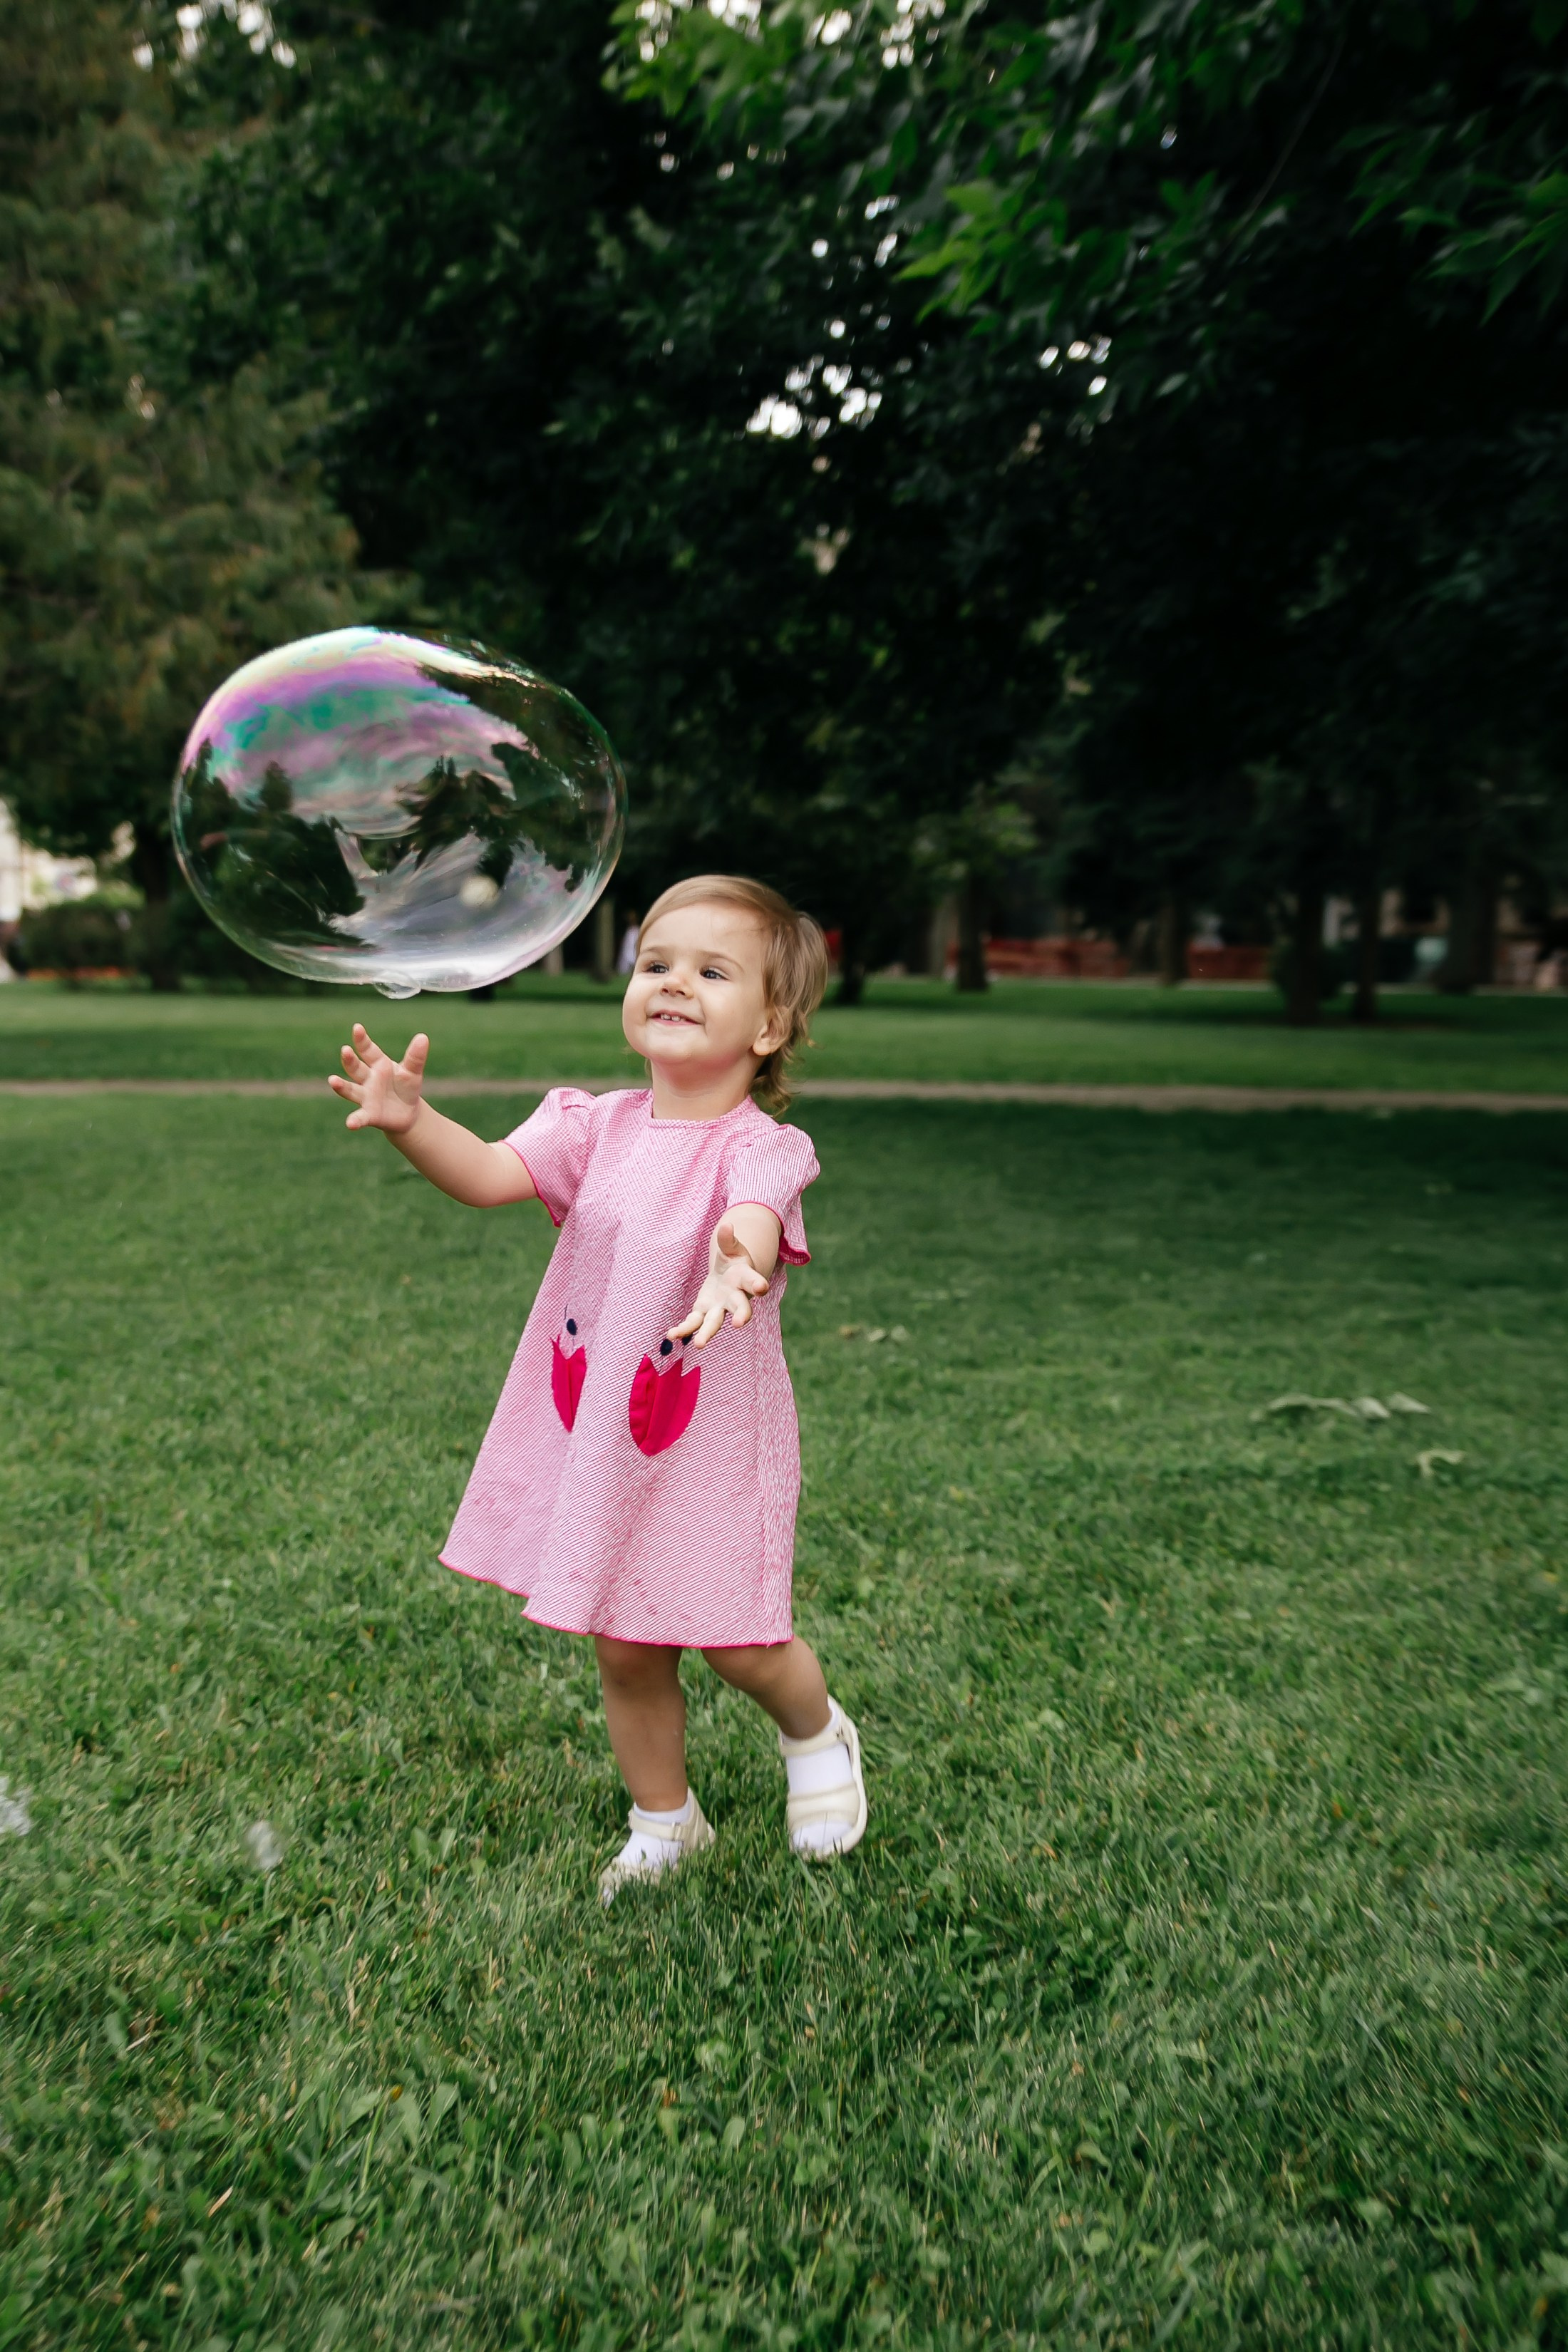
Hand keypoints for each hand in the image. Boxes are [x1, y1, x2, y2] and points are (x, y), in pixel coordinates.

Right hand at [328, 1023, 429, 1134]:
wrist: (408, 1113)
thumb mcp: (413, 1072)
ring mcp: (366, 1097)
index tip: (357, 1028)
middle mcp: (367, 1079)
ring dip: (341, 1086)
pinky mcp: (369, 1114)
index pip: (368, 1050)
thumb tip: (423, 1037)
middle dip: (350, 1060)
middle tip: (345, 1050)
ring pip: (351, 1090)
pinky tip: (350, 1124)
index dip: (362, 1039)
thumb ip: (415, 1057)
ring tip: (333, 1081)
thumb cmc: (406, 1087)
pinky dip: (355, 1120)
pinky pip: (360, 1117)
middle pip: (356, 1068)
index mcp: (378, 1064)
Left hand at [669, 1217, 769, 1347]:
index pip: (753, 1281)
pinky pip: (694, 1322)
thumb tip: (727, 1225)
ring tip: (699, 1344)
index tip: (762, 1288)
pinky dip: (683, 1329)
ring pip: (715, 1322)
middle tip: (739, 1324)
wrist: (730, 1277)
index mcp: (745, 1279)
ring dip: (707, 1333)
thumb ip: (728, 1239)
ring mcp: (720, 1307)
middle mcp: (736, 1297)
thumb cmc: (734, 1260)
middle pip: (740, 1307)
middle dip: (741, 1315)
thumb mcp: (732, 1247)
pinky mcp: (704, 1311)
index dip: (758, 1285)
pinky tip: (671, 1335)